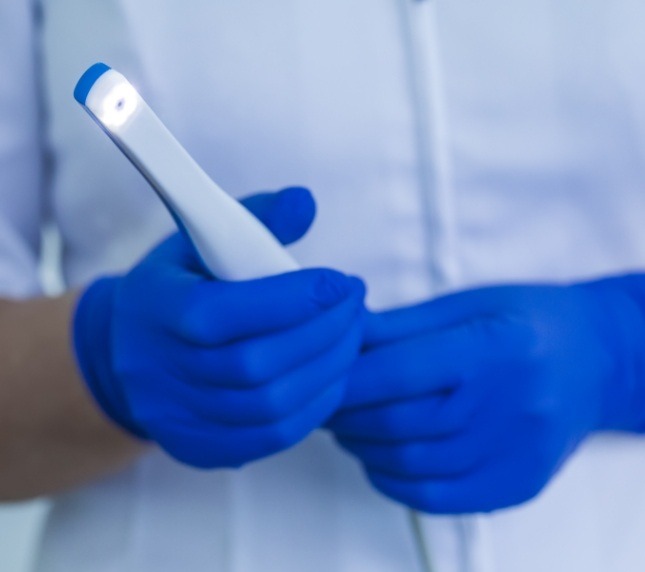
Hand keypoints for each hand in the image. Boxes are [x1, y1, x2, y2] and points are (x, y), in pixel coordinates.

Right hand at [74, 187, 365, 468]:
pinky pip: (271, 438)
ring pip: (271, 406)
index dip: (291, 300)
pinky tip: (333, 375)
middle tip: (356, 305)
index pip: (223, 313)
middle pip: (255, 365)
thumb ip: (255, 218)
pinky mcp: (199, 447)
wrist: (129, 352)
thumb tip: (306, 202)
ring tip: (353, 336)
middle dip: (323, 333)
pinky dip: (315, 406)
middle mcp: (158, 371)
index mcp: (154, 308)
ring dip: (328, 370)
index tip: (340, 282)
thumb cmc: (179, 287)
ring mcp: (177, 418)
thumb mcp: (201, 240)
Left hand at [328, 277, 644, 512]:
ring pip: (410, 464)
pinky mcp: (516, 485)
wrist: (595, 360)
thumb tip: (340, 335)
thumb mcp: (465, 304)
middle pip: (398, 422)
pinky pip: (437, 498)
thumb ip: (400, 326)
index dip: (346, 379)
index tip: (319, 376)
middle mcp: (509, 406)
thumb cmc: (526, 320)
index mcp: (493, 348)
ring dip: (362, 447)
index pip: (398, 372)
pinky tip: (379, 458)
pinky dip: (393, 481)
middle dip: (344, 415)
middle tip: (324, 402)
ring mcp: (516, 453)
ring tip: (347, 426)